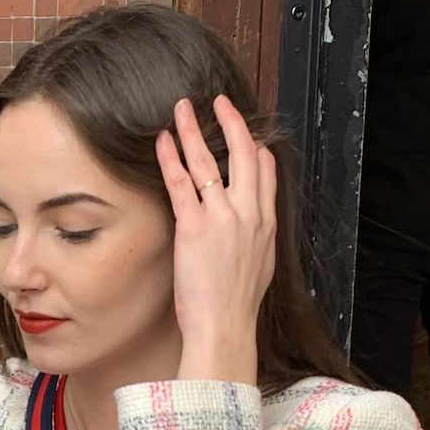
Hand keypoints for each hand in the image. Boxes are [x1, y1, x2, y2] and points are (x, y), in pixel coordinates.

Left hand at [156, 95, 275, 384]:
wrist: (225, 328)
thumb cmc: (236, 308)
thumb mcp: (259, 269)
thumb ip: (255, 242)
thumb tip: (248, 233)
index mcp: (265, 225)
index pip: (266, 173)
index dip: (256, 149)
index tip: (248, 134)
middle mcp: (248, 214)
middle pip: (245, 155)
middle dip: (232, 123)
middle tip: (219, 102)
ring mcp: (222, 218)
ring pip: (209, 162)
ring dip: (194, 130)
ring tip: (182, 109)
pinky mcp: (194, 227)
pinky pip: (181, 183)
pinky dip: (171, 158)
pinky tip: (163, 140)